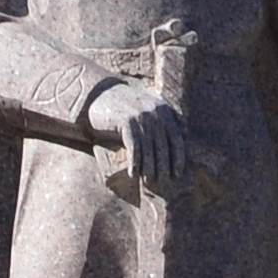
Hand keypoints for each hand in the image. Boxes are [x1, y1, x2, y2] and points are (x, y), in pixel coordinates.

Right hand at [87, 81, 188, 197]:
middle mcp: (154, 112)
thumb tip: (175, 147)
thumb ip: (161, 122)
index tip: (177, 173)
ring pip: (149, 148)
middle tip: (162, 181)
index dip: (178, 157)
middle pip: (163, 145)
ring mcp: (140, 116)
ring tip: (148, 181)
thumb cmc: (125, 109)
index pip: (177, 138)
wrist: (99, 95)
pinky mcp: (126, 121)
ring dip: (149, 168)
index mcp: (164, 110)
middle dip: (164, 166)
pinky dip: (135, 163)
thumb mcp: (147, 110)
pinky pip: (134, 147)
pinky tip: (134, 174)